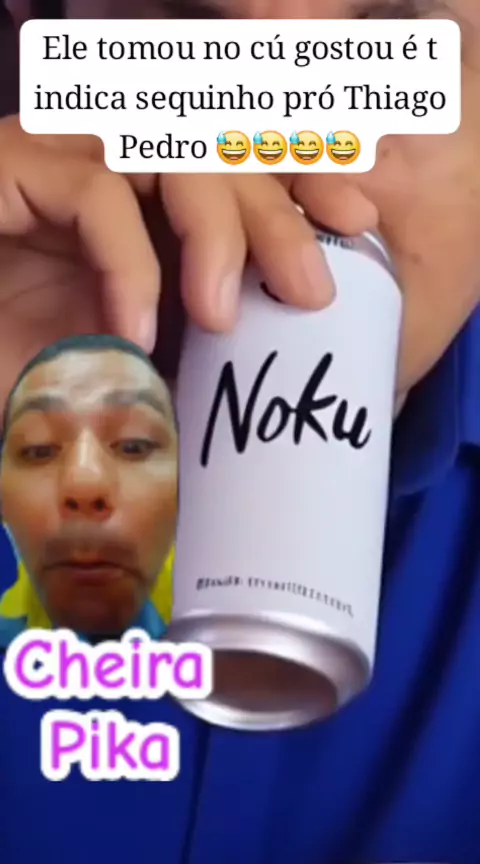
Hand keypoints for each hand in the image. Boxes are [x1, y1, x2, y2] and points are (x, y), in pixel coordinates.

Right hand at [0, 116, 374, 411]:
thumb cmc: (31, 368)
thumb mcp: (129, 365)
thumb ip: (183, 358)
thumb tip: (261, 386)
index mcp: (153, 204)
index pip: (245, 161)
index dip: (304, 176)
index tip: (355, 222)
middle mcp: (117, 168)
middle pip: (223, 151)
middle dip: (278, 215)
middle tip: (310, 292)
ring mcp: (67, 159)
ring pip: (173, 153)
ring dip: (215, 233)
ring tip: (220, 319)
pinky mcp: (17, 167)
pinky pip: (97, 191)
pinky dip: (130, 262)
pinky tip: (131, 328)